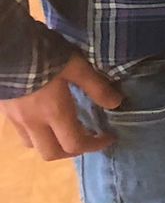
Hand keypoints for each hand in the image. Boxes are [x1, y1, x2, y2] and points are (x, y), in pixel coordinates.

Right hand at [1, 55, 121, 160]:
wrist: (6, 48)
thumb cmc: (44, 55)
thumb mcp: (76, 66)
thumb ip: (96, 86)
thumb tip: (116, 104)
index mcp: (54, 112)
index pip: (75, 144)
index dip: (95, 145)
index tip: (109, 138)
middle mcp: (34, 122)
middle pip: (52, 154)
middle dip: (73, 152)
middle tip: (88, 138)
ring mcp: (17, 119)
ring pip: (34, 146)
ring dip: (52, 145)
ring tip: (66, 130)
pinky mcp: (6, 112)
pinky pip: (22, 134)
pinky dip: (37, 134)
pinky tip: (45, 119)